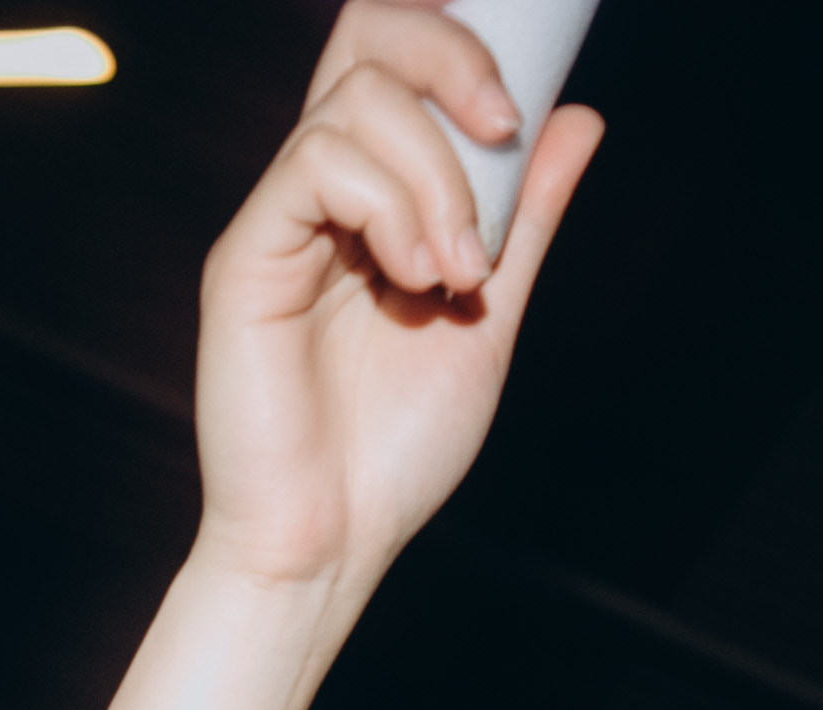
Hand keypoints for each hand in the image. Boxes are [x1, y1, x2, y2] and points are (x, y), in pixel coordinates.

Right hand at [189, 4, 605, 594]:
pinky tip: (414, 280)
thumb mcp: (491, 316)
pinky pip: (316, 165)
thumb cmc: (394, 451)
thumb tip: (576, 117)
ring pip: (356, 100)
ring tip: (458, 275)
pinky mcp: (246, 257)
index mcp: (373, 194)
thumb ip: (524, 218)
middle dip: (452, 58)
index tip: (523, 93)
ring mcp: (280, 218)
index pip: (398, 56)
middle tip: (504, 129)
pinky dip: (389, 207)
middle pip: (368, 37)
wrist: (332, 545)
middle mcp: (319, 189)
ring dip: (436, 178)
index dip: (457, 35)